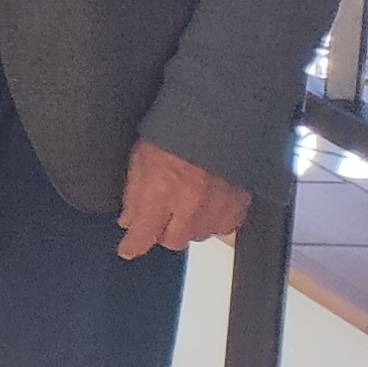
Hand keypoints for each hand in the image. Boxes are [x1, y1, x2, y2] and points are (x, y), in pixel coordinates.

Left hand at [116, 140, 250, 259]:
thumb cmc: (178, 130)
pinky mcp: (240, 206)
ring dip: (188, 226)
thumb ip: (133, 193)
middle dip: (162, 232)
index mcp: (161, 193)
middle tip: (160, 215)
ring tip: (185, 203)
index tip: (127, 249)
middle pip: (172, 241)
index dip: (133, 245)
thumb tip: (128, 220)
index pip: (143, 235)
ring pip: (198, 235)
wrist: (222, 117)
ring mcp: (217, 209)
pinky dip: (213, 221)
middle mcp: (190, 208)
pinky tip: (207, 204)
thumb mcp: (141, 157)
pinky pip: (224, 227)